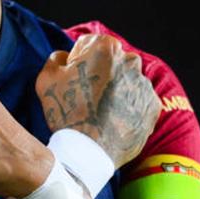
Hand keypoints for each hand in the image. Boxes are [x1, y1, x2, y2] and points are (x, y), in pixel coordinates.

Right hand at [35, 34, 160, 167]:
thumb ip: (56, 58)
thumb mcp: (47, 79)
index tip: (73, 80)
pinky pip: (137, 102)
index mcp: (105, 47)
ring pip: (126, 82)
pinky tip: (112, 122)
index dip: (77, 62)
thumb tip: (65, 58)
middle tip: (86, 98)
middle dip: (100, 74)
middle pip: (111, 62)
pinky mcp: (153, 107)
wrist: (89, 152)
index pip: (89, 45)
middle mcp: (130, 61)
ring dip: (115, 92)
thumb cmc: (67, 113)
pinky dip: (127, 109)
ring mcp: (144, 85)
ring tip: (99, 114)